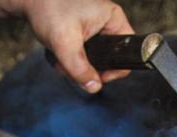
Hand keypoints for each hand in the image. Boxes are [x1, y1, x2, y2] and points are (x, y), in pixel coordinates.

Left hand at [18, 0, 133, 92]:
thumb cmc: (48, 9)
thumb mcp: (64, 41)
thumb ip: (79, 67)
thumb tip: (94, 88)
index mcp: (113, 19)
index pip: (128, 52)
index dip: (116, 69)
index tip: (98, 76)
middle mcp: (107, 23)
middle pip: (108, 59)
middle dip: (88, 69)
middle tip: (70, 66)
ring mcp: (94, 28)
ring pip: (93, 60)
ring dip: (75, 66)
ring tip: (58, 57)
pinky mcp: (82, 33)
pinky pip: (82, 55)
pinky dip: (68, 59)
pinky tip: (56, 54)